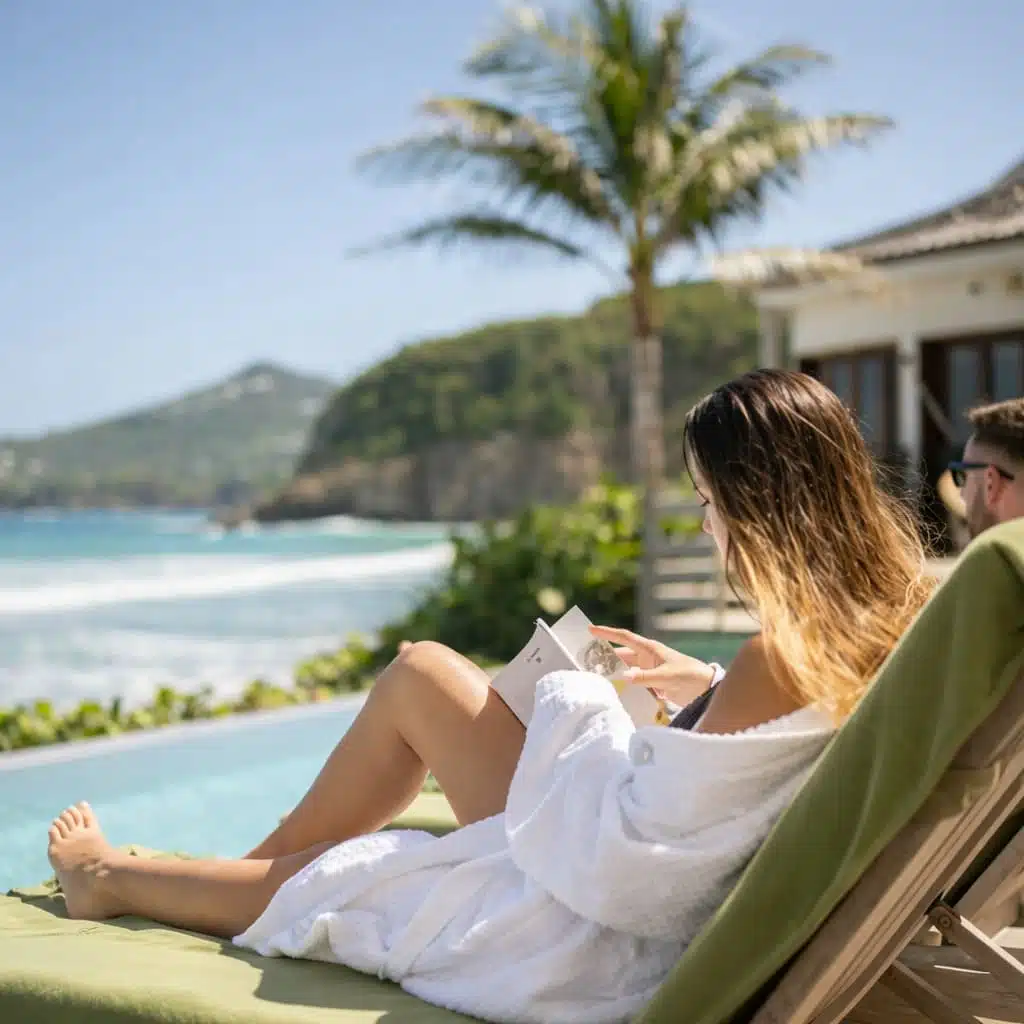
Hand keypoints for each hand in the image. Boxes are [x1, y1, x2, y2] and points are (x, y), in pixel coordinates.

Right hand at [588, 625, 717, 706]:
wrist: (706, 689)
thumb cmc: (690, 675)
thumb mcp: (667, 676)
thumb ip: (646, 677)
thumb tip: (624, 677)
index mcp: (649, 649)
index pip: (624, 638)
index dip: (607, 633)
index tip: (590, 630)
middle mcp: (647, 658)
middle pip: (621, 655)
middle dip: (604, 656)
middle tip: (585, 659)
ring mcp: (649, 671)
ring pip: (626, 670)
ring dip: (614, 673)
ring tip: (596, 677)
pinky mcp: (653, 684)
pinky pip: (634, 683)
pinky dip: (624, 686)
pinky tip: (615, 692)